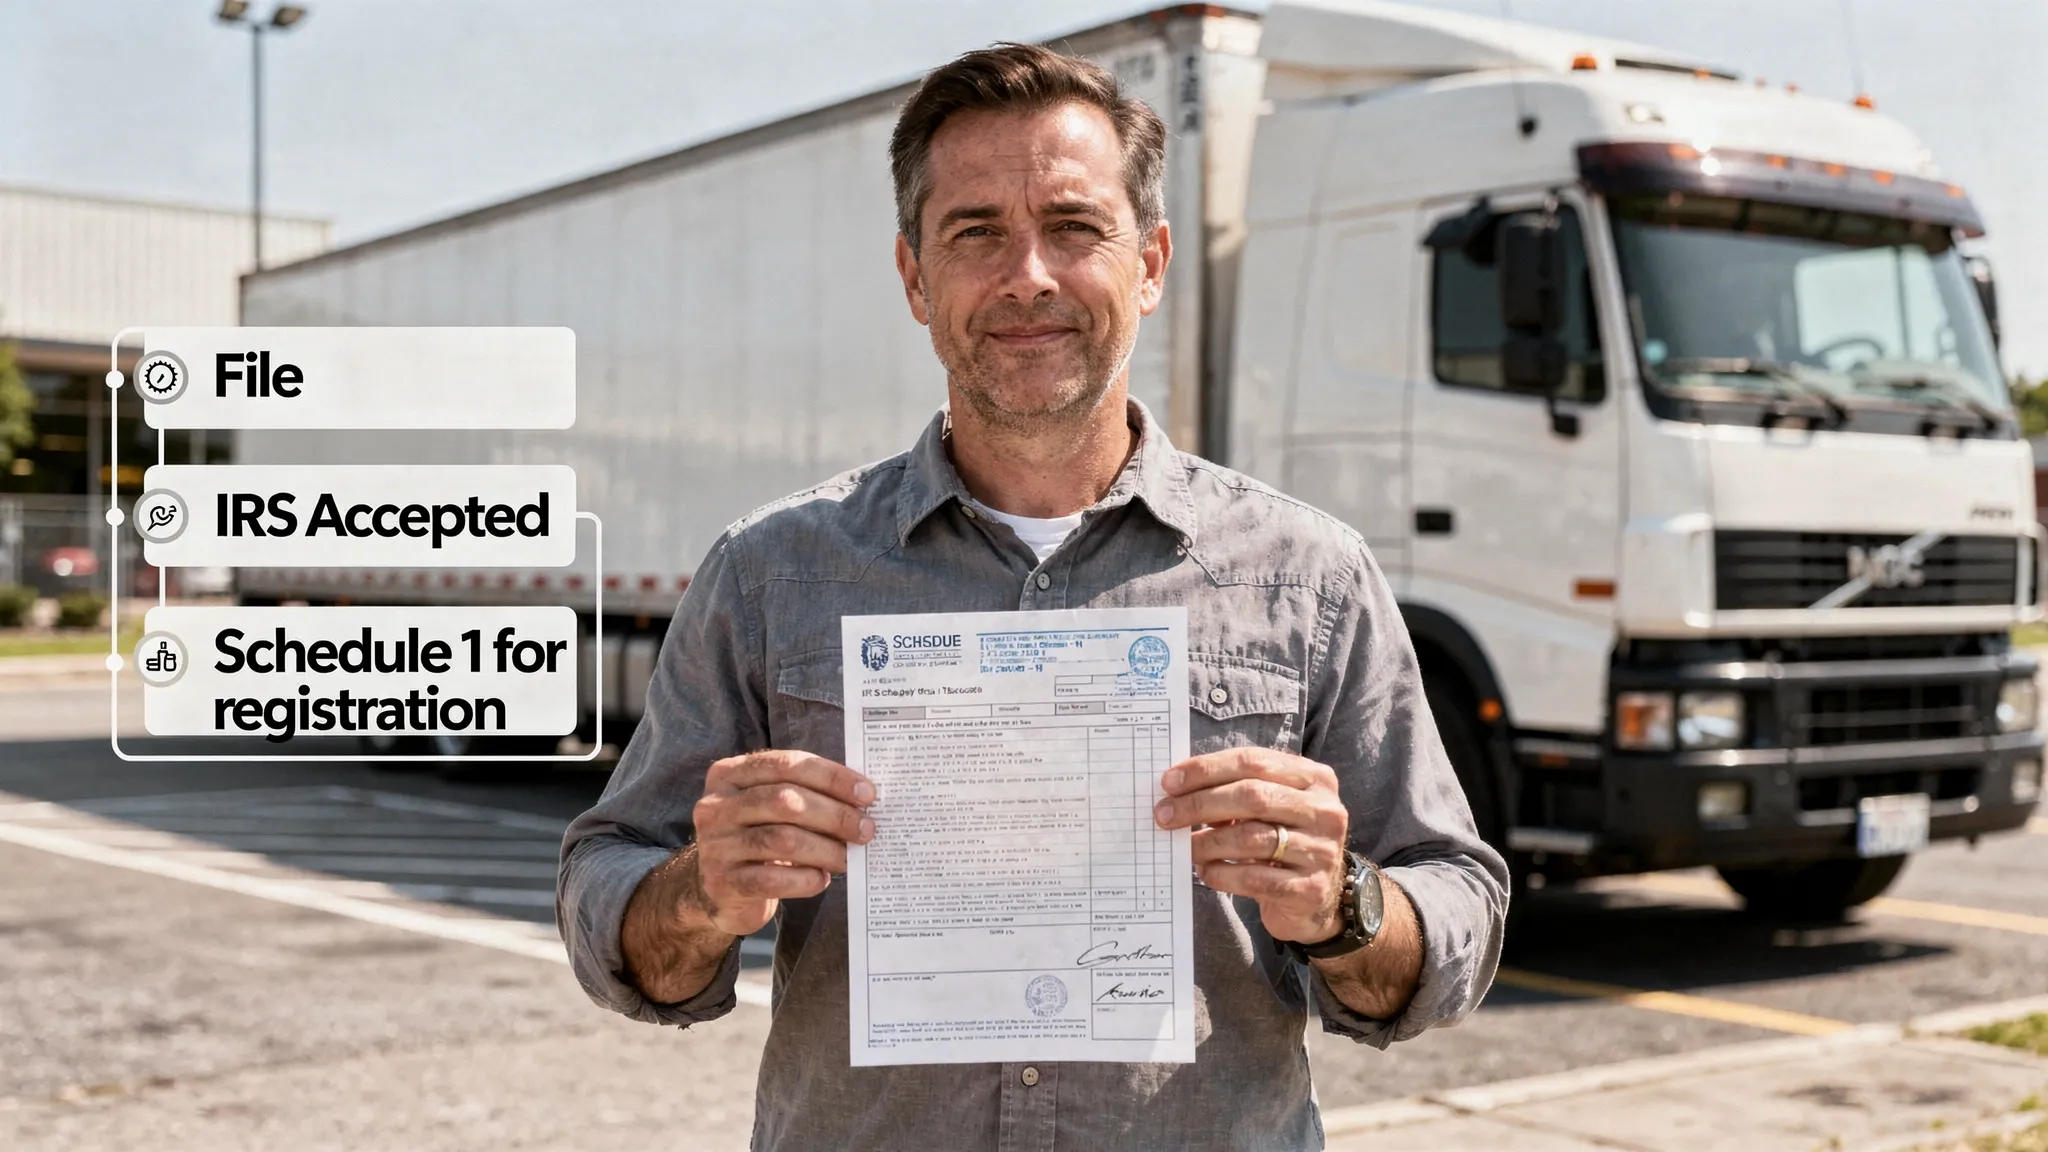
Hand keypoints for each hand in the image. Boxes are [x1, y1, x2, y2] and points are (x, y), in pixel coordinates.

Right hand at [689, 750, 875, 936]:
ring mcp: (716, 845)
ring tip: (848, 857)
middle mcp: (715, 806)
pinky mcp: (723, 883)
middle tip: (866, 829)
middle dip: (834, 814)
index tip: (867, 794)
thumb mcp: (768, 807)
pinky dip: (806, 879)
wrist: (717, 891)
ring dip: (825, 849)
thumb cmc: (756, 839)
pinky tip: (822, 879)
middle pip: (784, 800)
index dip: (831, 777)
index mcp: (729, 774)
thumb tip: (861, 799)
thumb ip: (803, 794)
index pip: (786, 765)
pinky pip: (773, 879)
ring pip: (782, 839)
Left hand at [1153, 748, 1348, 945]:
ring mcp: (1321, 851)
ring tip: (1185, 847)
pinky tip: (1206, 871)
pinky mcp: (1310, 889)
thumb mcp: (1270, 808)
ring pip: (1251, 837)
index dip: (1207, 769)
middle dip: (1200, 803)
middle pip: (1252, 796)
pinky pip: (1254, 878)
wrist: (1318, 898)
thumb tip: (1177, 789)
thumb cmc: (1283, 841)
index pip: (1253, 761)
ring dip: (1207, 842)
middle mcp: (1325, 810)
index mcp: (1315, 778)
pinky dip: (1221, 873)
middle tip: (1164, 815)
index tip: (1169, 782)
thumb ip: (1235, 791)